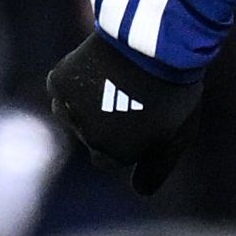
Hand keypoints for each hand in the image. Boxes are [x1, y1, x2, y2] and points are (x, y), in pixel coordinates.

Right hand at [47, 29, 202, 194]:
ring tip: (114, 78)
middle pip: (90, 135)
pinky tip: (98, 66)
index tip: (139, 114)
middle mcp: (88, 139)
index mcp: (116, 155)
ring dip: (85, 100)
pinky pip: (61, 87)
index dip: (125, 135)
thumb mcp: (176, 135)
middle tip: (129, 91)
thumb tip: (140, 193)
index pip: (109, 157)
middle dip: (105, 119)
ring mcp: (70, 111)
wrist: (158, 43)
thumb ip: (157, 168)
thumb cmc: (173, 90)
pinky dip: (74, 78)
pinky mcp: (59, 83)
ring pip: (70, 112)